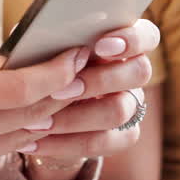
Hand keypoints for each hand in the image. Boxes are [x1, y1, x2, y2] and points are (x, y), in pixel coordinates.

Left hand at [22, 19, 159, 179]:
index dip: (131, 40)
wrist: (33, 105)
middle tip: (59, 90)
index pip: (146, 35)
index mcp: (120, 40)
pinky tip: (34, 142)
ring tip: (36, 122)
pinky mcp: (121, 136)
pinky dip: (66, 144)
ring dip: (75, 117)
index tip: (100, 46)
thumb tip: (51, 44)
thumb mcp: (40, 48)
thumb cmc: (39, 63)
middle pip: (140, 72)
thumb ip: (51, 42)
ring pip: (121, 111)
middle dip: (98, 81)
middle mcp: (131, 71)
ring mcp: (130, 104)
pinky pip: (105, 142)